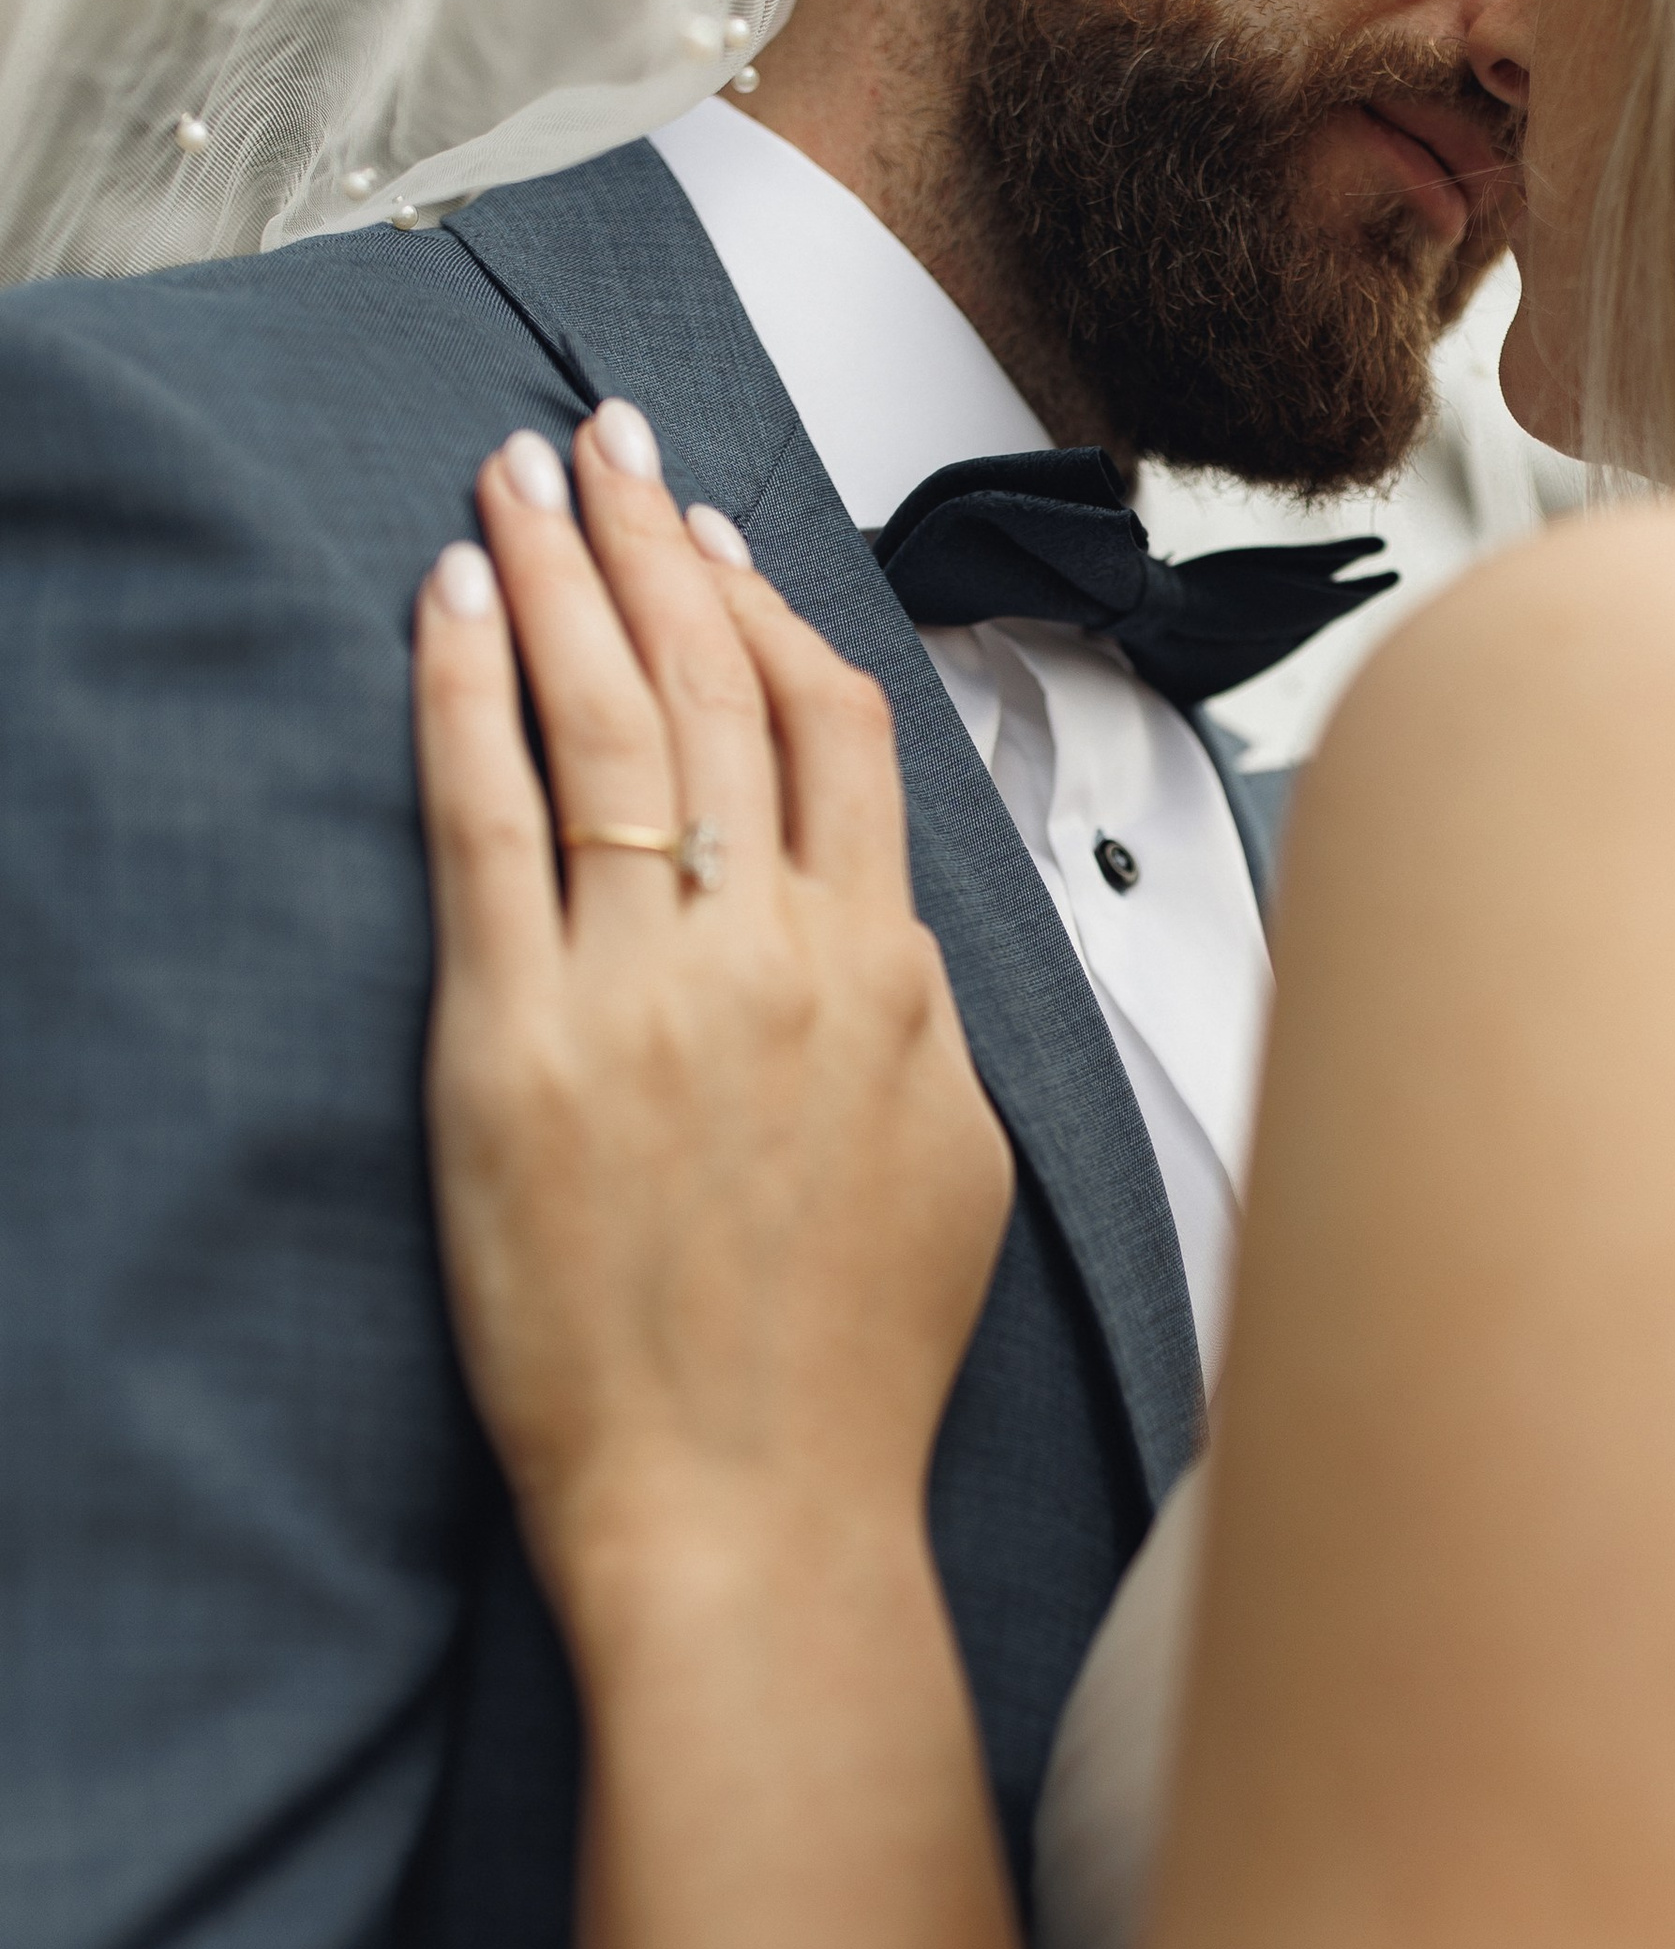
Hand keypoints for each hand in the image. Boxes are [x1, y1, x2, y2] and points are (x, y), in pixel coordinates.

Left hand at [411, 402, 1012, 1640]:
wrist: (756, 1508)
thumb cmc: (847, 1368)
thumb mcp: (956, 1164)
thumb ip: (924, 1014)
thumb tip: (887, 930)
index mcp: (894, 977)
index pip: (841, 726)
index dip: (774, 606)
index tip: (719, 540)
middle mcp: (781, 959)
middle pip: (723, 685)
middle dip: (655, 538)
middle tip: (604, 441)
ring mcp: (648, 995)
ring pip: (611, 722)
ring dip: (558, 573)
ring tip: (517, 476)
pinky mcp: (517, 1048)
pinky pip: (487, 824)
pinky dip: (463, 695)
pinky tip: (443, 604)